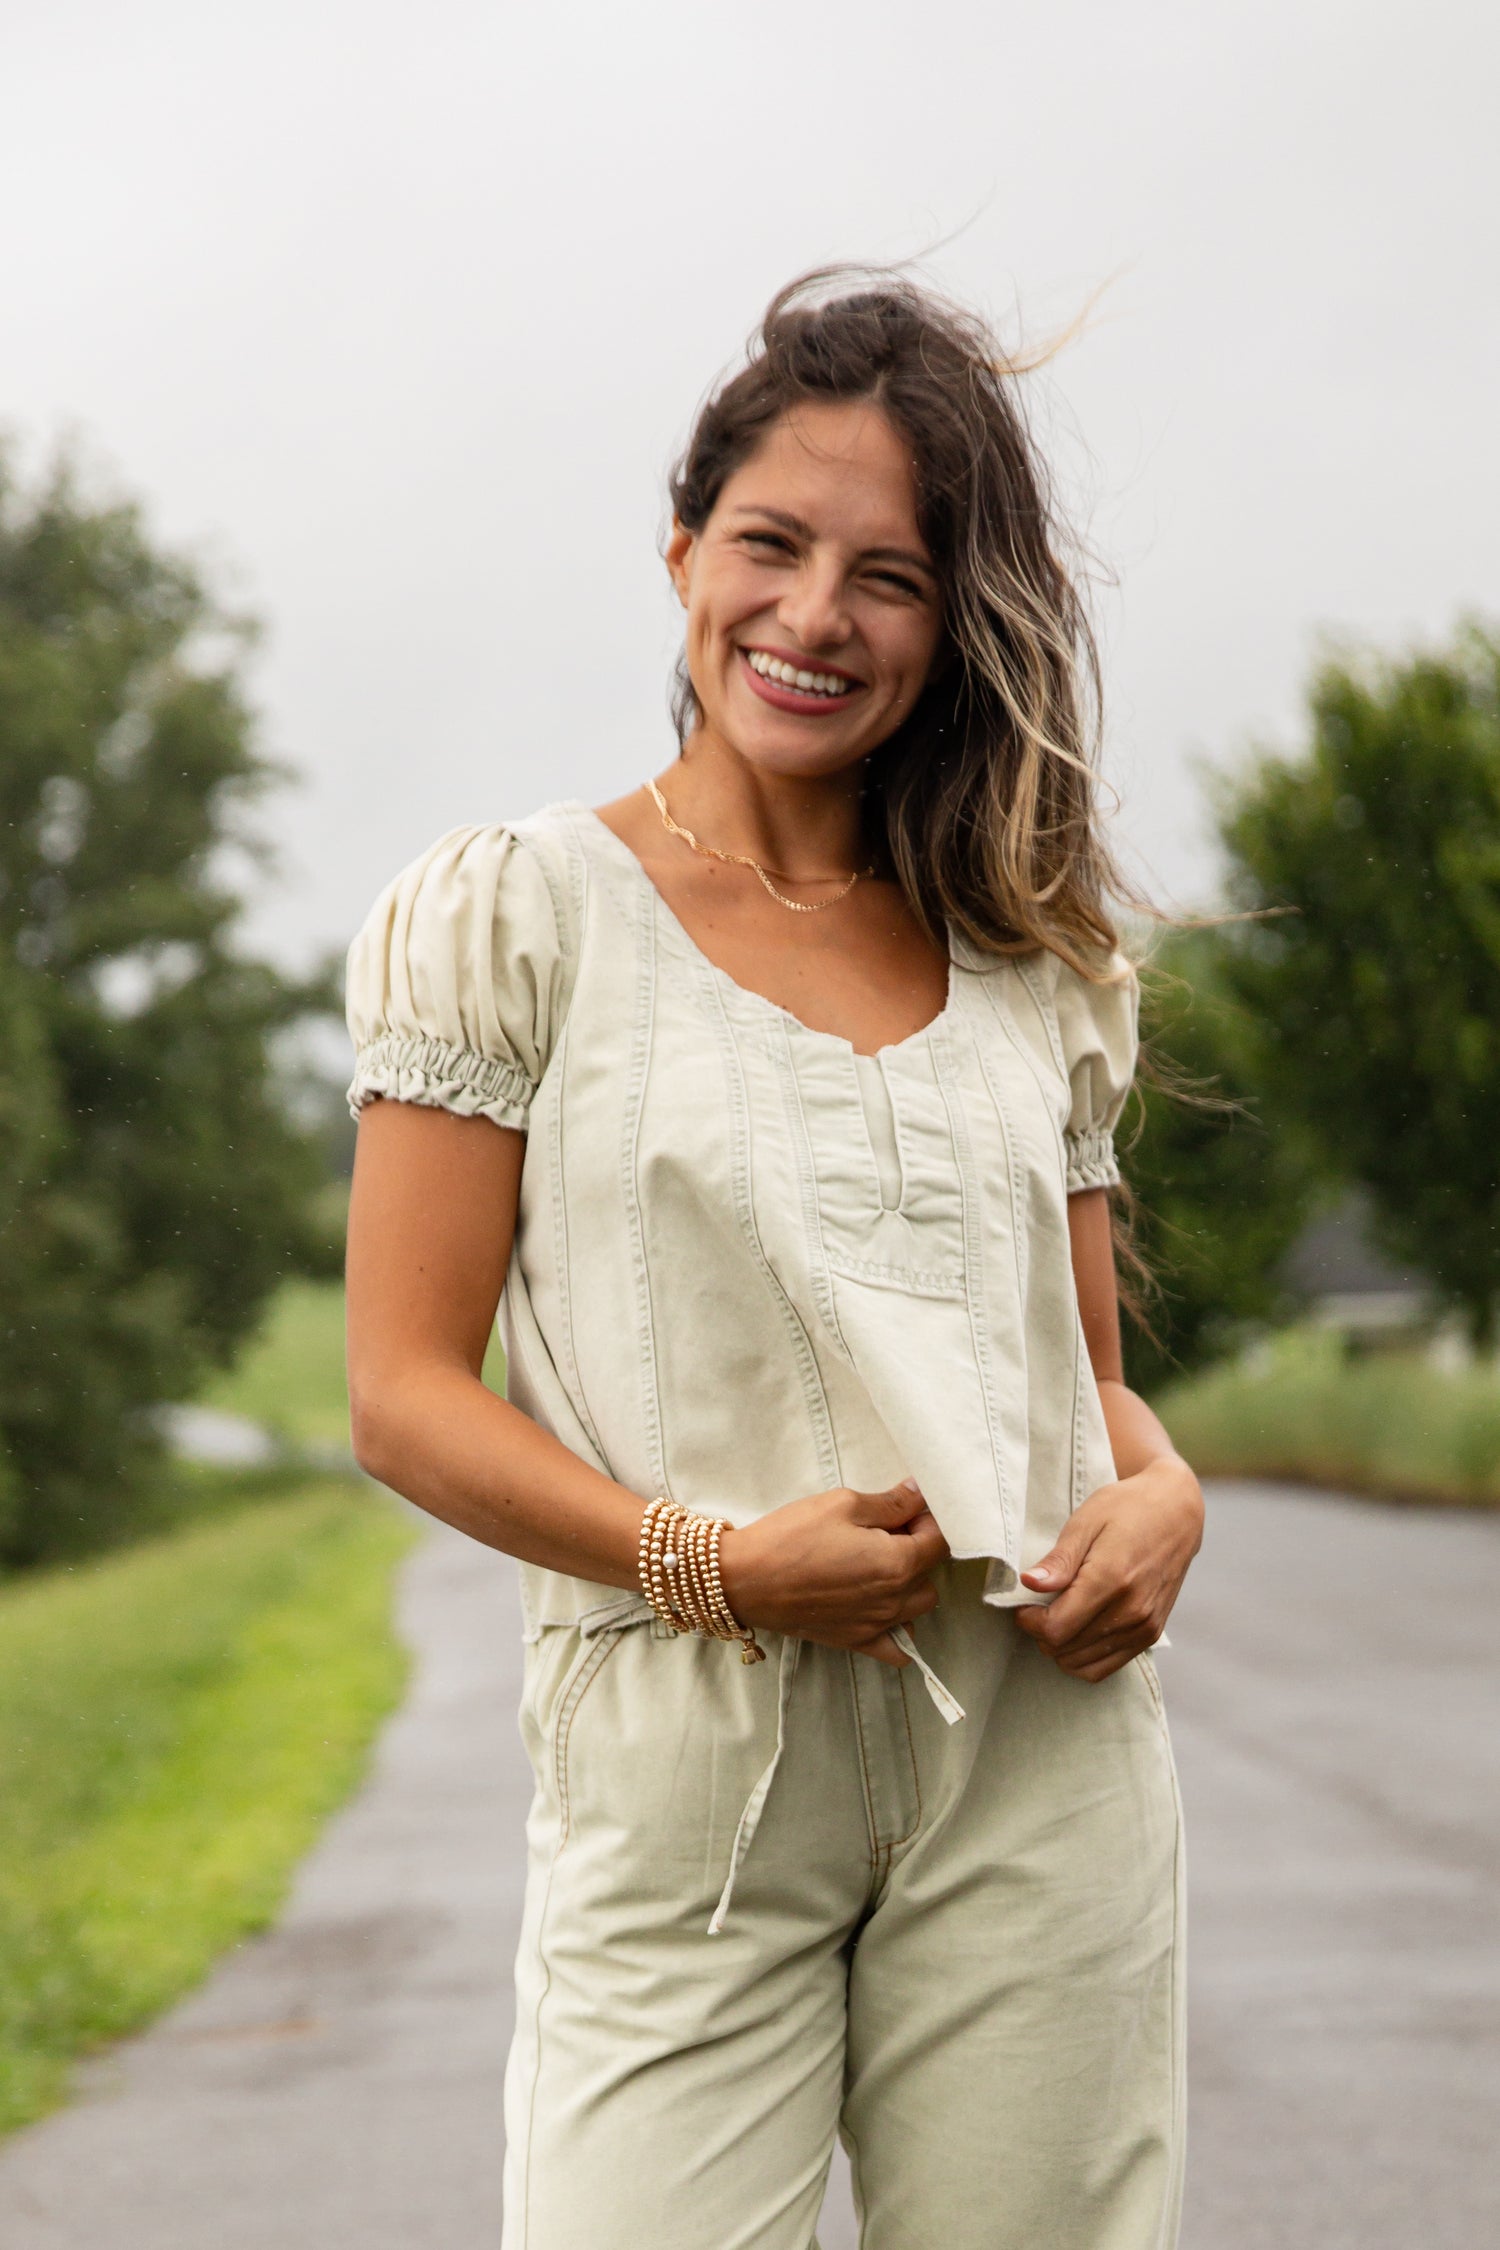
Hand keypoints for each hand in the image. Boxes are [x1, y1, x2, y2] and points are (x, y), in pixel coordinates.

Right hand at [719, 1480, 948, 1668]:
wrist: (745, 1579)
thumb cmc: (791, 1537)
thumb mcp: (842, 1504)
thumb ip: (890, 1503)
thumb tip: (920, 1494)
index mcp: (897, 1564)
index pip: (940, 1540)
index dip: (928, 1518)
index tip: (905, 1508)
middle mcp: (894, 1600)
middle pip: (930, 1574)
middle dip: (917, 1549)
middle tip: (885, 1531)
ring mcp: (877, 1625)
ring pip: (919, 1608)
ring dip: (910, 1585)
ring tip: (878, 1565)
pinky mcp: (856, 1641)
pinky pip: (897, 1649)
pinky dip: (900, 1632)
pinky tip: (883, 1609)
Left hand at [1014, 1455, 1202, 1681]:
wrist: (1176, 1512)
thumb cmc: (1126, 1510)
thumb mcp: (1085, 1522)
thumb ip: (1059, 1560)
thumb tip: (1029, 1584)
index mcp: (1111, 1580)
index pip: (1056, 1629)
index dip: (1029, 1621)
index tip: (1024, 1605)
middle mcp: (1131, 1610)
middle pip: (1065, 1649)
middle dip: (1041, 1633)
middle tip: (1038, 1607)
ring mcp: (1144, 1626)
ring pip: (1082, 1664)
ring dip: (1060, 1647)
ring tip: (1057, 1616)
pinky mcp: (1151, 1634)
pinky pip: (1105, 1668)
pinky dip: (1082, 1658)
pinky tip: (1076, 1631)